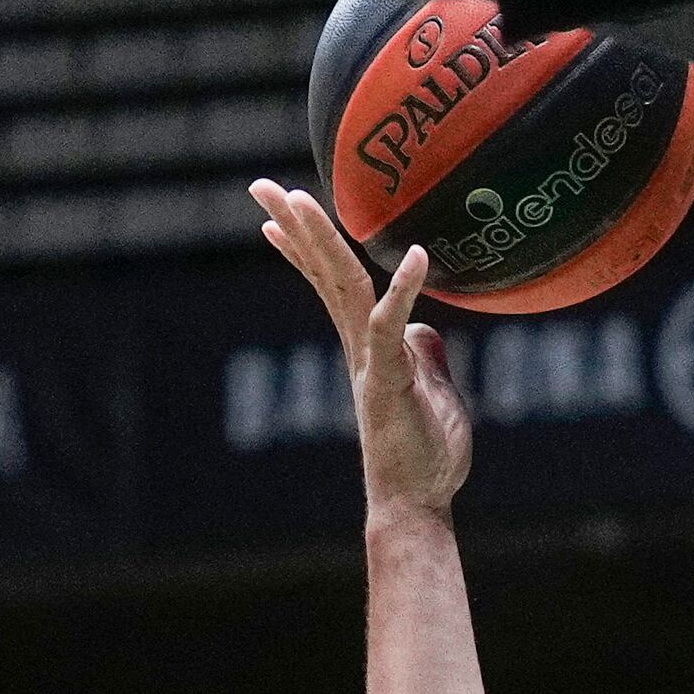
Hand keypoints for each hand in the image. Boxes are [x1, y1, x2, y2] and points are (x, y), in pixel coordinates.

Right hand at [248, 177, 471, 515]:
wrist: (414, 507)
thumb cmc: (426, 460)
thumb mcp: (434, 393)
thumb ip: (425, 356)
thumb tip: (425, 327)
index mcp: (368, 349)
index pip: (332, 285)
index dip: (306, 247)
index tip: (278, 216)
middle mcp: (360, 349)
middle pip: (326, 273)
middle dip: (295, 226)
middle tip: (260, 186)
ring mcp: (371, 363)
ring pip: (343, 288)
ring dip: (320, 241)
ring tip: (295, 198)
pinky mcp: (389, 381)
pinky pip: (393, 328)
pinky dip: (404, 289)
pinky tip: (416, 254)